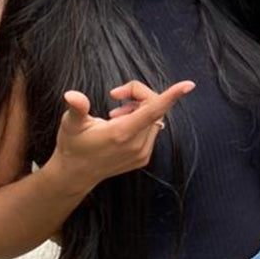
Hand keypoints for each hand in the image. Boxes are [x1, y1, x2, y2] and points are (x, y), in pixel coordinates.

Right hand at [48, 79, 194, 192]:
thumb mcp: (71, 124)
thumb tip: (71, 95)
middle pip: (153, 108)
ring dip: (139, 109)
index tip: (188, 85)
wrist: (76, 174)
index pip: (153, 110)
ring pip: (154, 119)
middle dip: (139, 95)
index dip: (171, 96)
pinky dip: (142, 122)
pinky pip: (151, 130)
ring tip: (115, 115)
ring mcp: (142, 153)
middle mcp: (136, 145)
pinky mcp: (143, 158)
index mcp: (121, 134)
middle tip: (117, 94)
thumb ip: (77, 108)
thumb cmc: (72, 145)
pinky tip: (122, 125)